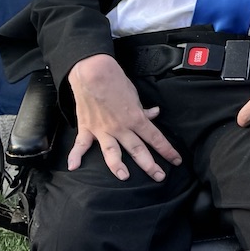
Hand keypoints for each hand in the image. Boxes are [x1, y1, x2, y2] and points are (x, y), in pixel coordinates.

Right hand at [66, 53, 181, 181]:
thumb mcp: (135, 95)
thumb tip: (154, 114)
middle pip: (138, 150)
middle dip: (150, 165)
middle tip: (160, 177)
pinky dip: (75, 155)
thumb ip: (143, 109)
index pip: (156, 138)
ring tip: (125, 177)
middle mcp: (121, 127)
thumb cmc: (116, 82)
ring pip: (113, 152)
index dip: (167, 150)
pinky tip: (73, 167)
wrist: (94, 73)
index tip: (176, 161)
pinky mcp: (87, 128)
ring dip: (118, 166)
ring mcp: (103, 130)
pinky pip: (81, 145)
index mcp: (136, 119)